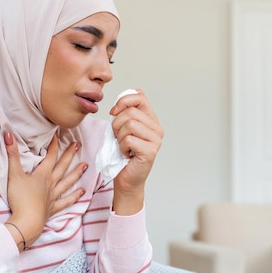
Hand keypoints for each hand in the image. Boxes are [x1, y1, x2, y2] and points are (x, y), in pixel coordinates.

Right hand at [4, 131, 86, 248]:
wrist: (27, 222)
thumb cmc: (20, 199)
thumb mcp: (14, 175)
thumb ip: (12, 154)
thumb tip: (8, 134)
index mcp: (42, 175)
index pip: (50, 156)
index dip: (54, 145)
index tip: (57, 135)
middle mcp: (51, 184)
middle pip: (62, 166)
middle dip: (69, 155)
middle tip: (78, 145)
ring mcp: (53, 196)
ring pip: (67, 182)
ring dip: (76, 173)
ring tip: (86, 165)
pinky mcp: (52, 209)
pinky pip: (66, 201)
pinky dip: (74, 197)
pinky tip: (82, 192)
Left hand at [109, 89, 163, 213]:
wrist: (126, 180)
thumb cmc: (122, 155)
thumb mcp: (122, 129)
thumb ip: (127, 112)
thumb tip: (134, 92)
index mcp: (151, 120)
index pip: (140, 97)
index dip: (123, 101)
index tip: (114, 112)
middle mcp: (157, 129)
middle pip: (131, 112)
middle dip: (116, 124)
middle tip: (118, 137)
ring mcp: (156, 140)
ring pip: (129, 124)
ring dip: (119, 136)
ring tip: (123, 146)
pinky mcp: (150, 151)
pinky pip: (129, 139)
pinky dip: (121, 147)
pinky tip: (125, 154)